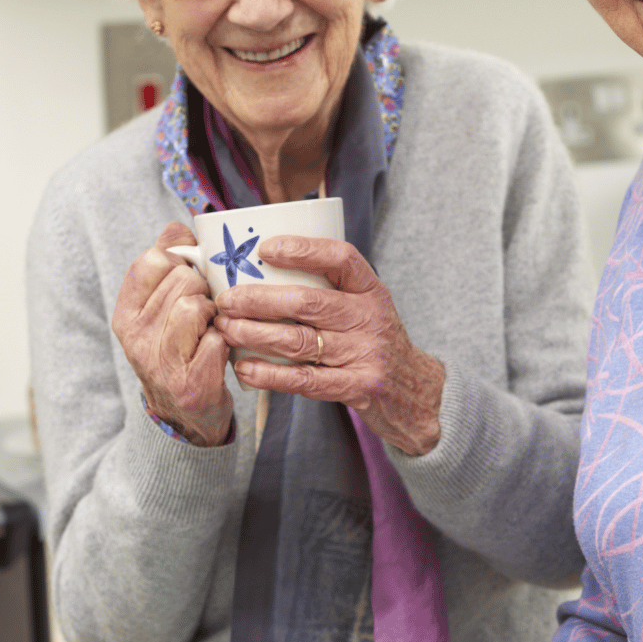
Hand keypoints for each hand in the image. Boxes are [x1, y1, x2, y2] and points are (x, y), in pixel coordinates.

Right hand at [112, 222, 232, 446]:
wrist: (186, 417)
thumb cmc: (180, 348)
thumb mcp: (162, 308)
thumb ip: (168, 264)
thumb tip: (177, 227)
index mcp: (126, 313)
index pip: (151, 260)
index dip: (180, 259)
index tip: (190, 274)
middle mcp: (135, 337)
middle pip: (182, 280)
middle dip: (204, 288)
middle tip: (207, 308)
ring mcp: (161, 363)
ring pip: (195, 306)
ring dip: (215, 313)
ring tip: (212, 327)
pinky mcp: (190, 384)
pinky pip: (218, 339)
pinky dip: (227, 341)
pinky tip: (221, 350)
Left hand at [213, 235, 444, 456]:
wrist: (416, 392)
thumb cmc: (376, 342)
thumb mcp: (367, 307)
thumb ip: (329, 291)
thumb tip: (263, 272)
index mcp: (371, 290)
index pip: (341, 258)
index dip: (303, 250)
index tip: (265, 248)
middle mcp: (370, 318)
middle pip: (309, 301)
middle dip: (260, 299)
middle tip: (227, 299)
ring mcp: (365, 353)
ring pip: (299, 340)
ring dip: (255, 334)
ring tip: (226, 329)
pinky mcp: (358, 387)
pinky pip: (306, 380)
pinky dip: (270, 374)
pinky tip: (245, 368)